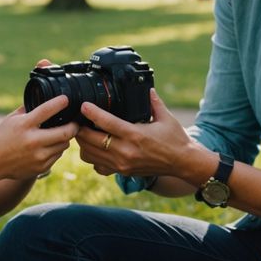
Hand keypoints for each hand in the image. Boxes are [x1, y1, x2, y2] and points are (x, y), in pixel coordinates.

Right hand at [0, 95, 77, 180]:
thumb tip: (43, 97)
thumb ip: (28, 109)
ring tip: (61, 133)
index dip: (59, 103)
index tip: (66, 99)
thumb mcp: (11, 119)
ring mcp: (38, 156)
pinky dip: (57, 149)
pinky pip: (57, 155)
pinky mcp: (41, 167)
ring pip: (64, 145)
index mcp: (24, 125)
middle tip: (75, 122)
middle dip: (74, 126)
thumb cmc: (2, 137)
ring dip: (65, 138)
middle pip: (65, 132)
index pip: (46, 110)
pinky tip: (50, 145)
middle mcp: (33, 141)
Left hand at [75, 89, 199, 179]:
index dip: (92, 113)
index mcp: (136, 135)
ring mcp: (122, 164)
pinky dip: (92, 157)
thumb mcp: (166, 117)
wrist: (183, 163)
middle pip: (92, 140)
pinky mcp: (122, 172)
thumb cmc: (176, 139)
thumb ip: (154, 102)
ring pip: (90, 155)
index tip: (83, 105)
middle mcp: (126, 151)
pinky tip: (95, 148)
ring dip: (83, 143)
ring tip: (84, 132)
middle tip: (77, 119)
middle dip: (81, 128)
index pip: (107, 123)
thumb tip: (147, 88)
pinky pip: (98, 166)